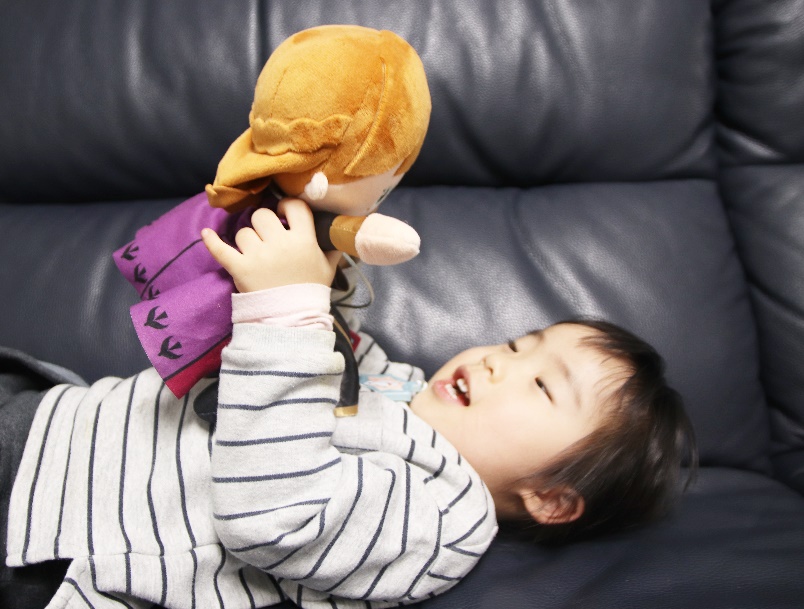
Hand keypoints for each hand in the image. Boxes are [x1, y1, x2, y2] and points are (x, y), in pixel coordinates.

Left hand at [202, 198, 341, 292]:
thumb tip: (335, 232)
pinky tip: (206, 234)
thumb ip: (331, 247)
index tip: (284, 215)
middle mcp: (280, 244)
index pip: (295, 206)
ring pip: (243, 232)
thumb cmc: (311, 292)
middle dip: (263, 224)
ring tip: (254, 254)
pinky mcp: (239, 268)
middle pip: (262, 216)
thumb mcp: (328, 268)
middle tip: (267, 237)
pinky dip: (212, 241)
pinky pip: (221, 250)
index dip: (287, 206)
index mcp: (304, 240)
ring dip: (247, 240)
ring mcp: (258, 256)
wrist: (293, 320)